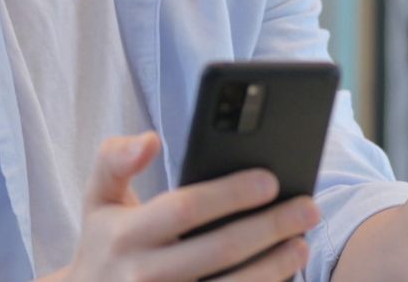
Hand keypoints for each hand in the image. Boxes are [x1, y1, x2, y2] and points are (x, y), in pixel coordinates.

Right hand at [36, 131, 320, 281]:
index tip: (271, 180)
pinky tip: (282, 276)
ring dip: (274, 267)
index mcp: (125, 235)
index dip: (230, 194)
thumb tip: (150, 139)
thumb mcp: (98, 200)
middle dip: (270, 227)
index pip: (184, 208)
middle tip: (309, 208)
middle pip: (219, 249)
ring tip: (303, 244)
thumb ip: (115, 160)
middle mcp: (142, 275)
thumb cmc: (105, 243)